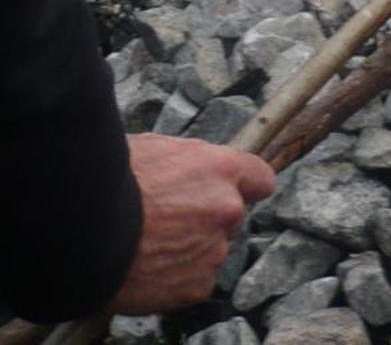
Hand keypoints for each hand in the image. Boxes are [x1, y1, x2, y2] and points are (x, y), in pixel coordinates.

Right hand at [108, 136, 275, 314]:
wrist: (85, 233)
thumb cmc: (113, 183)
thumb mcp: (156, 149)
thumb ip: (190, 160)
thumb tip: (194, 165)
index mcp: (221, 169)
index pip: (261, 179)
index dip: (246, 186)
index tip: (233, 192)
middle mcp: (226, 209)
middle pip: (231, 216)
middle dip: (208, 218)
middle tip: (170, 221)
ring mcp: (213, 251)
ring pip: (212, 250)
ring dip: (192, 249)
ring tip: (152, 246)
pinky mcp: (196, 286)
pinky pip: (195, 281)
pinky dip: (177, 279)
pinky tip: (150, 269)